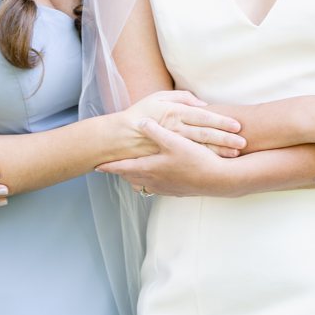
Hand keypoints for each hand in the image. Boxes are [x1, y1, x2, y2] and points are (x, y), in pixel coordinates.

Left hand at [97, 119, 225, 197]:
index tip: (96, 165)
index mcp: (149, 168)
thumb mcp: (175, 141)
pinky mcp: (175, 192)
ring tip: (130, 173)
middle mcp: (153, 181)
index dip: (109, 165)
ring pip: (141, 185)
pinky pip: (155, 188)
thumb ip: (156, 131)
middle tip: (111, 167)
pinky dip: (149, 183)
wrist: (218, 180)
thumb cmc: (196, 160)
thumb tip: (140, 122)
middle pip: (129, 177)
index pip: (122, 167)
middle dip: (120, 171)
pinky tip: (155, 178)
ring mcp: (164, 188)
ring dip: (134, 178)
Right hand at [120, 91, 245, 158]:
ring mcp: (171, 145)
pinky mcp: (167, 157)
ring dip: (218, 151)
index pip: (203, 117)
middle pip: (204, 134)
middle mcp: (174, 129)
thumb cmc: (140, 113)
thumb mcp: (158, 98)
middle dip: (225, 138)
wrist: (118, 137)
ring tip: (236, 153)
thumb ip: (182, 98)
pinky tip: (217, 163)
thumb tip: (202, 103)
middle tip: (243, 142)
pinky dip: (204, 161)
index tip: (237, 125)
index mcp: (173, 113)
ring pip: (199, 148)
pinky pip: (188, 159)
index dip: (221, 121)